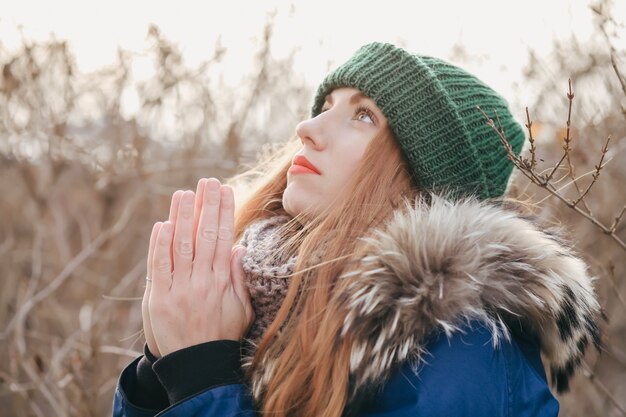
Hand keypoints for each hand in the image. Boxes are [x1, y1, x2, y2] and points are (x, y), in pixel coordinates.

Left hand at [143, 178, 253, 357]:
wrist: (196, 365)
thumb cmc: (221, 335)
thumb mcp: (241, 309)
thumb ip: (240, 278)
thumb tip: (240, 247)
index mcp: (222, 281)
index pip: (223, 238)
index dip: (224, 212)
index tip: (226, 191)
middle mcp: (201, 280)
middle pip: (204, 235)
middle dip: (206, 206)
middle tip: (208, 182)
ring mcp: (179, 288)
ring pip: (181, 245)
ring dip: (182, 217)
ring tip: (185, 193)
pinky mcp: (158, 298)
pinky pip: (159, 266)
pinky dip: (160, 244)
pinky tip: (164, 224)